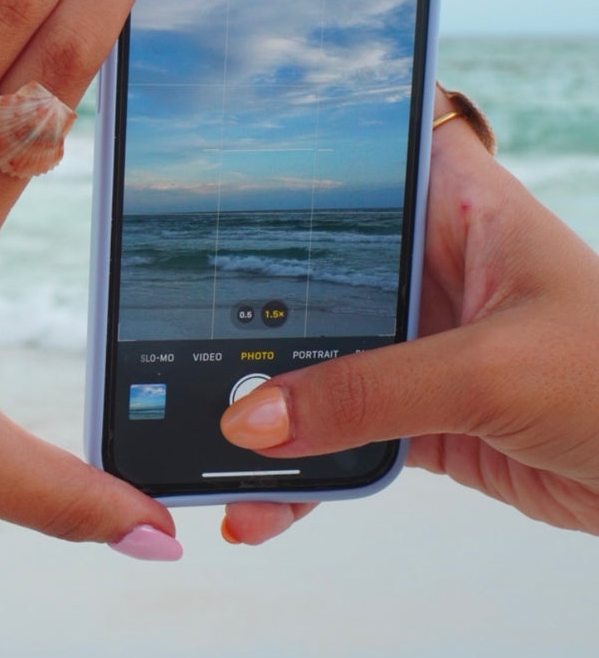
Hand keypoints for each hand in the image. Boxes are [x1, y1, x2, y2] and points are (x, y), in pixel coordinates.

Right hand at [219, 88, 598, 544]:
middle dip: (242, 307)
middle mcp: (433, 264)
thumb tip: (250, 420)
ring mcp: (426, 341)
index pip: (360, 151)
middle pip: (315, 267)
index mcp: (459, 206)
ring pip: (320, 361)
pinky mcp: (426, 413)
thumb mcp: (492, 373)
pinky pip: (342, 434)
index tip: (202, 169)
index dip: (288, 150)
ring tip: (199, 447)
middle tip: (164, 336)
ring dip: (265, 407)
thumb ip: (369, 393)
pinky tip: (259, 508)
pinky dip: (302, 474)